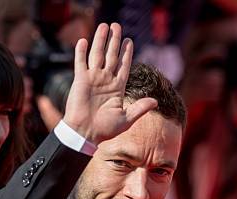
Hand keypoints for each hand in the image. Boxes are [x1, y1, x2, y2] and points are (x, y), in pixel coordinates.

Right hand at [63, 22, 157, 144]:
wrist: (85, 134)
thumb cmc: (105, 129)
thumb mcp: (126, 119)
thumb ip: (140, 108)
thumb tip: (156, 101)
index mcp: (117, 88)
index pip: (123, 66)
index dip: (126, 53)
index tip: (129, 41)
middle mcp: (105, 81)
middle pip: (111, 56)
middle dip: (115, 41)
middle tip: (117, 26)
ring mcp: (92, 79)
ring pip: (97, 55)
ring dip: (100, 40)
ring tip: (104, 26)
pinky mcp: (80, 80)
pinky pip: (81, 63)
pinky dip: (81, 52)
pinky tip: (84, 40)